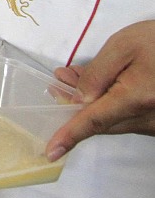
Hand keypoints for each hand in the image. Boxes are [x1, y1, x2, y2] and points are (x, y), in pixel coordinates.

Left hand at [45, 21, 154, 158]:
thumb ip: (98, 72)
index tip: (52, 152)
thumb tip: (79, 97)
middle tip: (59, 80)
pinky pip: (127, 118)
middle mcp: (148, 118)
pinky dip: (109, 105)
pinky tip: (102, 84)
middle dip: (74, 106)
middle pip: (101, 122)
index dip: (70, 135)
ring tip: (75, 76)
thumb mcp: (124, 45)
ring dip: (91, 104)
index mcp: (136, 98)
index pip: (94, 121)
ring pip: (113, 121)